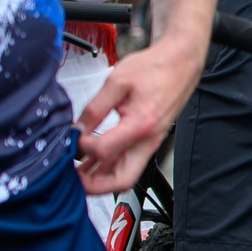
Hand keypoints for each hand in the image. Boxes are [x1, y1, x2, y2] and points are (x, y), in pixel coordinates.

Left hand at [74, 26, 209, 194]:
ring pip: (125, 175)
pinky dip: (109, 167)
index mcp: (140, 125)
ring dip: (100, 179)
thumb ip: (95, 108)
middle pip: (122, 180)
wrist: (179, 64)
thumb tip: (78, 128)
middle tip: (73, 180)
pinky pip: (128, 162)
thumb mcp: (117, 82)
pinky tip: (91, 163)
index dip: (82, 147)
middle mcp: (147, 140)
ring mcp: (149, 144)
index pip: (104, 150)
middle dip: (94, 186)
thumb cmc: (155, 69)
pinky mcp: (148, 141)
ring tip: (77, 173)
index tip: (72, 138)